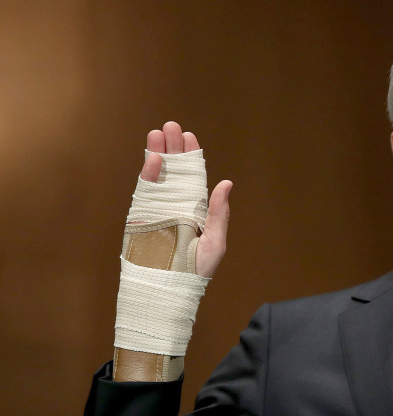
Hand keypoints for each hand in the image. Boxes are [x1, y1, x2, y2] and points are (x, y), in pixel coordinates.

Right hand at [139, 121, 231, 276]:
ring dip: (157, 154)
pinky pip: (145, 193)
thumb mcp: (215, 241)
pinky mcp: (142, 218)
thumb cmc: (196, 270)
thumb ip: (218, 213)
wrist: (170, 290)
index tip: (189, 137)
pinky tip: (152, 157)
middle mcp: (176, 206)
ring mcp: (158, 211)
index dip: (191, 157)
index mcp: (196, 210)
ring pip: (158, 177)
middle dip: (172, 148)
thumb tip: (226, 184)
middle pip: (174, 171)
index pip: (194, 178)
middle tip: (171, 126)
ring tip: (157, 133)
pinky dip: (148, 175)